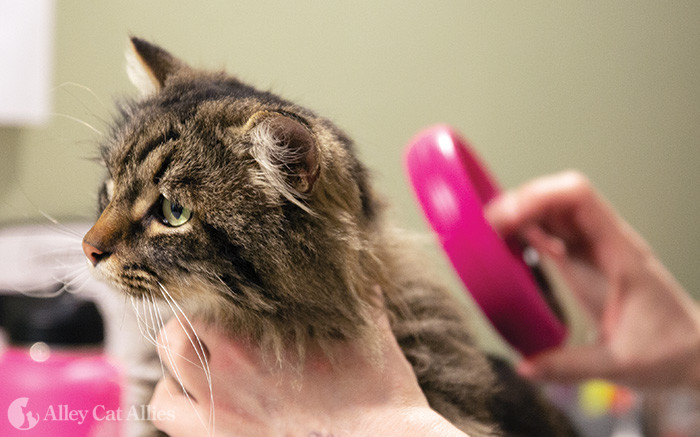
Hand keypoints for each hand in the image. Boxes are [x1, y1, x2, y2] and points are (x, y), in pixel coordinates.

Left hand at [148, 303, 468, 436]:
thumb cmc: (377, 395)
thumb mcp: (369, 331)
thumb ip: (356, 292)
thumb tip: (355, 264)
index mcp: (262, 332)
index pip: (209, 292)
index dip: (213, 285)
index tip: (226, 288)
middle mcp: (229, 368)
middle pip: (179, 330)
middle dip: (190, 321)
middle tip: (212, 324)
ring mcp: (216, 408)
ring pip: (167, 369)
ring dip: (178, 357)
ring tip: (199, 356)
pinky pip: (165, 413)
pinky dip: (171, 397)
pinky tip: (192, 395)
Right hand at [486, 171, 699, 388]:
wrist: (695, 354)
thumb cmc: (669, 352)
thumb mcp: (619, 365)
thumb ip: (569, 366)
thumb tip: (524, 367)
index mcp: (620, 255)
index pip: (578, 198)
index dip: (539, 197)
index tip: (509, 219)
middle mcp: (606, 243)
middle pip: (558, 196)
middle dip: (520, 202)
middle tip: (488, 229)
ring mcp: (595, 250)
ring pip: (553, 209)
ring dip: (520, 214)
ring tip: (491, 236)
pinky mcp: (586, 261)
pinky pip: (552, 231)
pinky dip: (526, 231)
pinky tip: (509, 248)